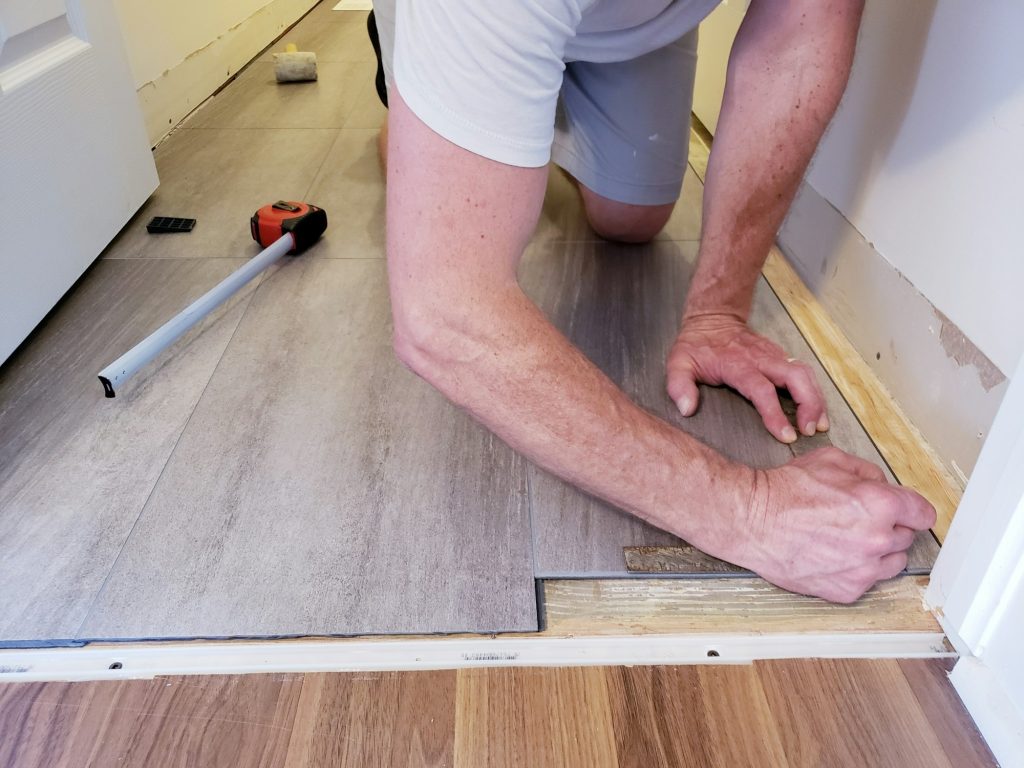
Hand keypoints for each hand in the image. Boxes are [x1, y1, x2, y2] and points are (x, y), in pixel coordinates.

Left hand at [666, 313, 827, 442]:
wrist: (713, 319)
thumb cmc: (697, 345)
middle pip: (796, 377)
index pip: (761, 389)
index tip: (785, 435)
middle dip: (809, 404)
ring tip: (819, 424)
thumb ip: (679, 385)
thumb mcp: (678, 363)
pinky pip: (803, 373)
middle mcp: (761, 359)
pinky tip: (816, 411)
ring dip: (816, 399)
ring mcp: (774, 357)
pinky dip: (813, 392)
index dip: (775, 413)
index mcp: (737, 364)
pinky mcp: (781, 357)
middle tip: (811, 430)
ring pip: (805, 374)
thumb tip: (686, 409)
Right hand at [732, 447, 935, 602]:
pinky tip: (835, 555)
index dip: (911, 509)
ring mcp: (863, 569)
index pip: (924, 513)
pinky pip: (867, 581)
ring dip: (879, 551)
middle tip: (860, 519)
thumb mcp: (830, 460)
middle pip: (907, 538)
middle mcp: (877, 539)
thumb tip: (880, 485)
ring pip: (893, 563)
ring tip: (850, 540)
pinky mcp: (846, 590)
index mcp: (880, 504)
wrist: (753, 520)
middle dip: (889, 526)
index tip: (905, 512)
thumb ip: (867, 471)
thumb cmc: (785, 491)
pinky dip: (856, 570)